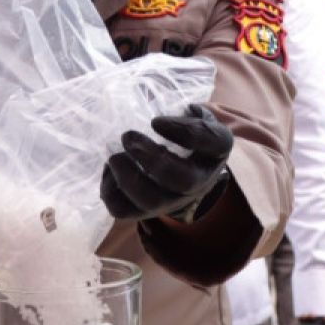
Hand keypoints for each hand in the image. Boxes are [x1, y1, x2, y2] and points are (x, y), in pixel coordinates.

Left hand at [100, 104, 232, 220]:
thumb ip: (188, 114)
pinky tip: (110, 170)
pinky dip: (110, 191)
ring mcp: (171, 201)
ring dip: (128, 179)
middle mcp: (199, 182)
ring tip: (115, 157)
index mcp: (214, 151)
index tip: (156, 121)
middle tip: (128, 136)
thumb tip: (170, 122)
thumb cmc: (185, 134)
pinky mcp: (143, 210)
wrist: (180, 165)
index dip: (186, 132)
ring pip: (151, 202)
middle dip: (153, 159)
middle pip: (183, 181)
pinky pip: (124, 210)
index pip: (214, 142)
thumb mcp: (195, 117)